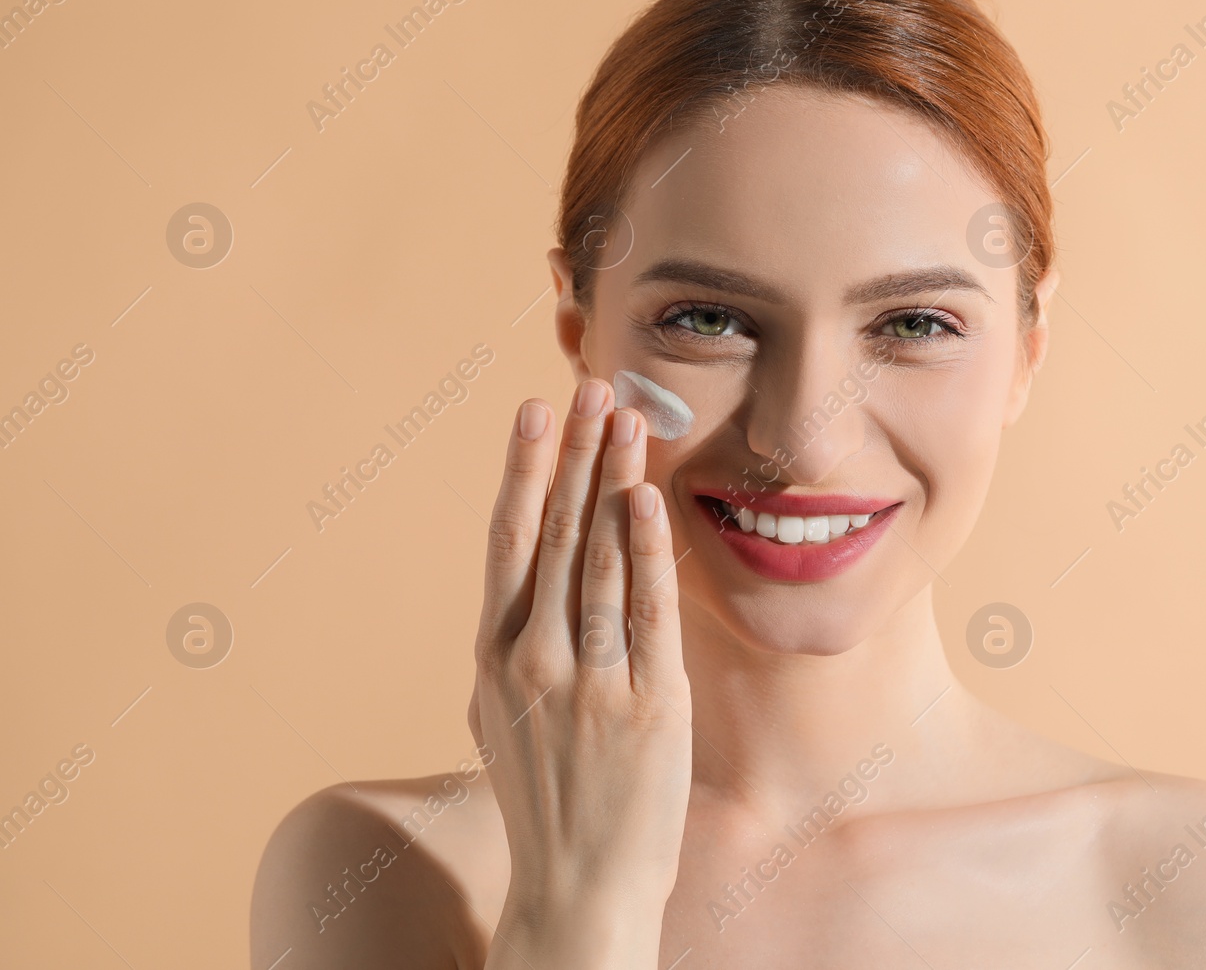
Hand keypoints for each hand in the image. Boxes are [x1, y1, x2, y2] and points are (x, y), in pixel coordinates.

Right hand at [468, 378, 692, 967]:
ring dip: (614, 480)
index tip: (536, 408)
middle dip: (575, 452)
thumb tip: (520, 593)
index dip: (523, 468)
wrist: (578, 887)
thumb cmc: (545, 800)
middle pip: (553, 533)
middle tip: (591, 383)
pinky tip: (645, 499)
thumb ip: (512, 651)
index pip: (508, 540)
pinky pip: (644, 611)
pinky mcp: (645, 703)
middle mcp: (531, 658)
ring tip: (628, 417)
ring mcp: (587, 680)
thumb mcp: (503, 718)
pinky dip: (643, 550)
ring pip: (598, 558)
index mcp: (493, 656)